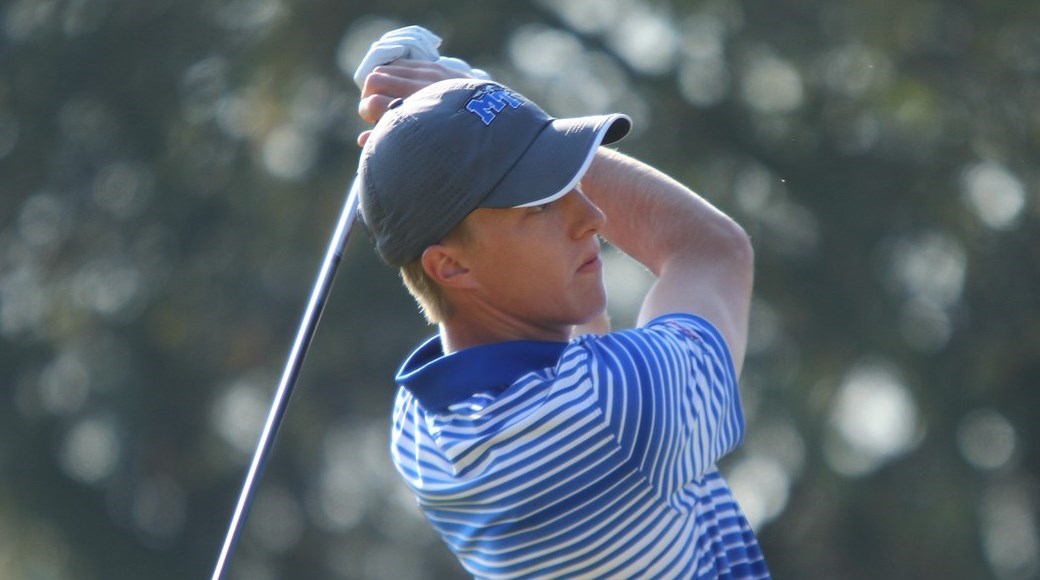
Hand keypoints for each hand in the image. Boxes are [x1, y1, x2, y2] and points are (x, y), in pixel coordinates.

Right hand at [356, 59, 476, 145]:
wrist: (489, 124)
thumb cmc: (451, 143)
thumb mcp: (421, 147)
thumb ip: (391, 141)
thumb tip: (362, 140)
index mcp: (415, 113)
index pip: (371, 103)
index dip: (368, 112)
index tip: (376, 121)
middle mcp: (420, 90)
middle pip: (374, 80)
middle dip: (369, 95)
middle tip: (378, 110)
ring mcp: (429, 75)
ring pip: (386, 68)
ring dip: (381, 83)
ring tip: (389, 97)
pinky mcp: (436, 67)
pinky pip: (402, 62)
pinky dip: (394, 73)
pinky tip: (401, 87)